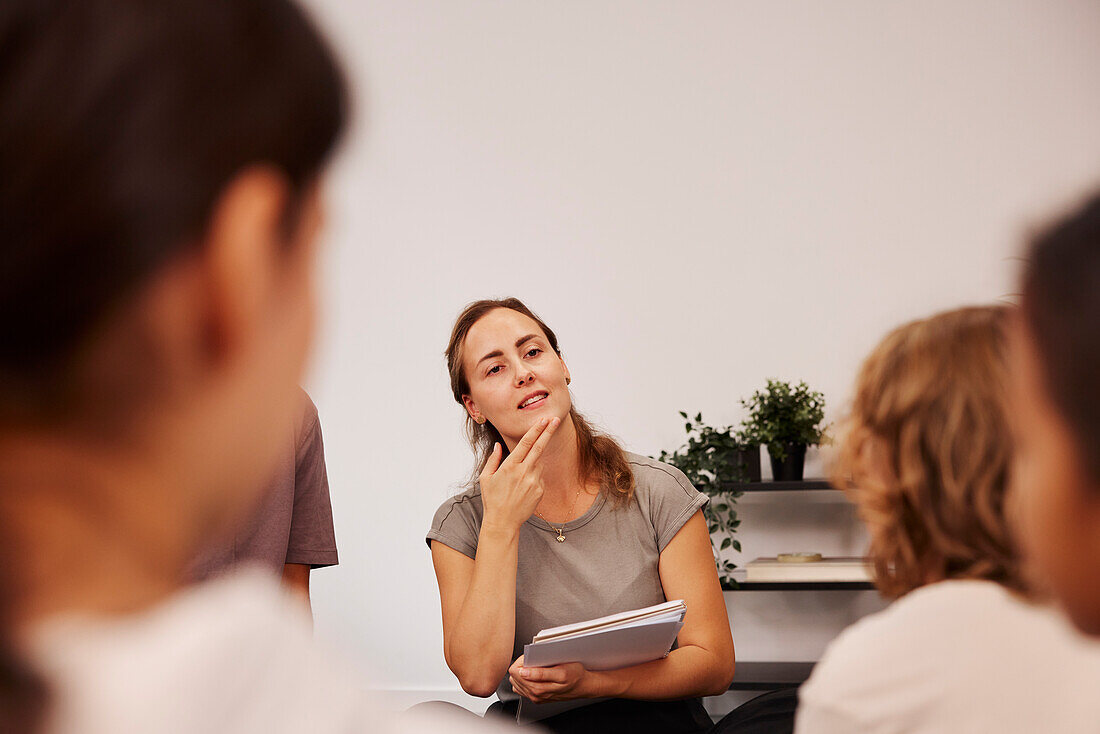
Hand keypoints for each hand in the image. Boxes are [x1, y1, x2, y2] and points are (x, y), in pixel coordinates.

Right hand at [479, 417, 560, 531]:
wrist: (503, 522)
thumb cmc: (492, 499)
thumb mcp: (486, 478)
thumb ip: (493, 459)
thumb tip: (498, 445)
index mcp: (510, 466)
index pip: (526, 443)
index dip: (536, 430)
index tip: (543, 420)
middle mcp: (524, 472)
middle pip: (539, 447)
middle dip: (548, 432)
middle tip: (555, 419)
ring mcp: (534, 481)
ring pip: (538, 463)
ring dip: (533, 463)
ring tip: (518, 479)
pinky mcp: (540, 490)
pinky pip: (540, 477)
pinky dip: (534, 477)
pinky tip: (522, 488)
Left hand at [508, 655, 589, 703]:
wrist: (583, 686)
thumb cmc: (575, 676)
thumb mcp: (562, 671)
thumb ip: (541, 673)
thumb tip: (523, 672)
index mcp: (539, 688)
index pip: (515, 671)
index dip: (521, 661)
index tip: (531, 657)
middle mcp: (535, 694)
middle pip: (514, 677)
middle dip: (522, 666)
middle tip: (534, 661)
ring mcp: (535, 697)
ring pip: (516, 683)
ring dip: (522, 673)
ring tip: (534, 667)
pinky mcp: (536, 697)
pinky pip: (521, 688)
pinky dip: (524, 680)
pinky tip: (533, 675)